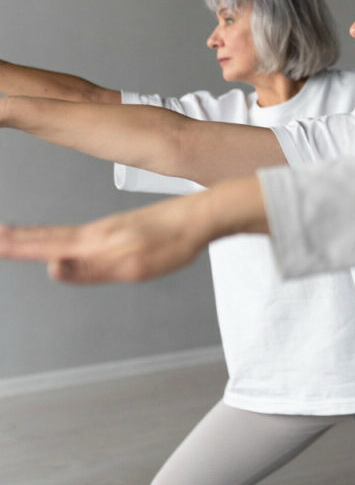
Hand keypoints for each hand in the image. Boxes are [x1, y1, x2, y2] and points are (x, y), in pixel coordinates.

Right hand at [0, 197, 213, 283]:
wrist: (204, 216)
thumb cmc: (174, 243)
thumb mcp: (134, 266)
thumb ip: (91, 269)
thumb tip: (51, 268)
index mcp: (96, 241)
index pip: (45, 245)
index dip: (14, 246)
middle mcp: (99, 232)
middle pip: (49, 237)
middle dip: (16, 239)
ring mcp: (112, 228)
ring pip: (64, 233)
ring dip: (35, 235)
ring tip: (14, 237)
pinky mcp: (126, 228)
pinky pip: (83, 233)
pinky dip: (61, 234)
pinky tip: (67, 241)